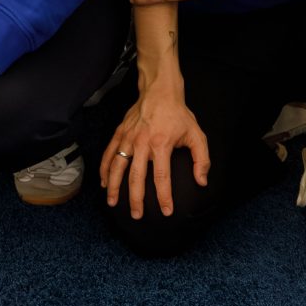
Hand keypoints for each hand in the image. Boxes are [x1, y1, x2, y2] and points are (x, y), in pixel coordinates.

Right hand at [101, 87, 211, 220]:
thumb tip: (201, 181)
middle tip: (137, 215)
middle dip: (136, 198)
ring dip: (114, 187)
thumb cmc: (178, 114)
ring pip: (117, 166)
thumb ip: (201, 160)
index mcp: (161, 144)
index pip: (162, 177)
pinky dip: (105, 169)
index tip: (166, 211)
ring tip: (113, 203)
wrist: (159, 90)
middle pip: (136, 177)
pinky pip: (109, 153)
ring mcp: (128, 138)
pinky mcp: (120, 133)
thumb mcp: (196, 135)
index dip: (164, 196)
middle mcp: (142, 143)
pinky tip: (104, 182)